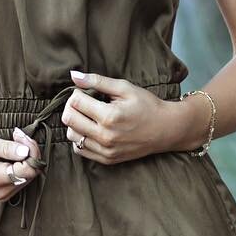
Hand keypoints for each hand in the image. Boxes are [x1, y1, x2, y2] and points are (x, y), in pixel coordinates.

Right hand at [0, 127, 41, 200]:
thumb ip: (5, 148)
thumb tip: (26, 152)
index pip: (28, 169)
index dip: (30, 150)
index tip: (20, 134)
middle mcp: (0, 191)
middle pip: (31, 173)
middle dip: (29, 151)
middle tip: (17, 133)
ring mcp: (1, 193)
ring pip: (28, 175)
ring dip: (26, 156)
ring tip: (13, 139)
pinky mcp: (2, 191)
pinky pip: (21, 177)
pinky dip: (21, 163)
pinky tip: (11, 151)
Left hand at [61, 68, 182, 165]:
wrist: (166, 130)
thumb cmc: (147, 106)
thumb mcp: (125, 88)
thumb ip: (98, 81)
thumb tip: (73, 76)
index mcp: (109, 116)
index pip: (75, 102)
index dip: (77, 93)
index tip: (85, 92)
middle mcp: (105, 136)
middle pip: (69, 119)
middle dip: (72, 107)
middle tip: (83, 102)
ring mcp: (106, 150)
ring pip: (72, 136)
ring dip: (74, 123)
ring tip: (87, 116)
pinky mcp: (107, 159)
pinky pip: (80, 150)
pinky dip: (80, 138)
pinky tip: (91, 129)